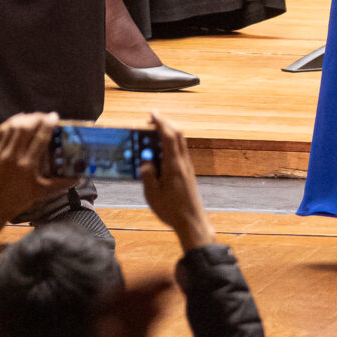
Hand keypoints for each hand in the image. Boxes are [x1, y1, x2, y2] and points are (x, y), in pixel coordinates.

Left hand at [0, 113, 72, 237]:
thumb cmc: (16, 201)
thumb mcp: (41, 194)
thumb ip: (61, 184)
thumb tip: (79, 178)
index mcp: (27, 166)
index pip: (40, 138)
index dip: (48, 124)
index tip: (55, 117)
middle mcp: (13, 156)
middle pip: (26, 128)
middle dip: (37, 118)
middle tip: (45, 116)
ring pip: (12, 126)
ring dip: (24, 118)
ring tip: (34, 117)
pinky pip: (0, 131)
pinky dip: (10, 122)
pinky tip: (18, 121)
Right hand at [137, 114, 212, 252]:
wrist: (192, 222)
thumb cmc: (171, 210)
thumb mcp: (152, 194)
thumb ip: (147, 175)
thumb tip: (145, 161)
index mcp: (174, 166)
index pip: (169, 137)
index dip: (160, 122)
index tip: (152, 113)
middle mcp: (183, 163)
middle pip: (178, 135)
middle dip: (166, 123)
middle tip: (152, 119)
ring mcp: (187, 168)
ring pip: (181, 142)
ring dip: (169, 133)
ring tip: (154, 132)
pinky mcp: (188, 173)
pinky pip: (180, 151)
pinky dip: (171, 144)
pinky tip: (161, 150)